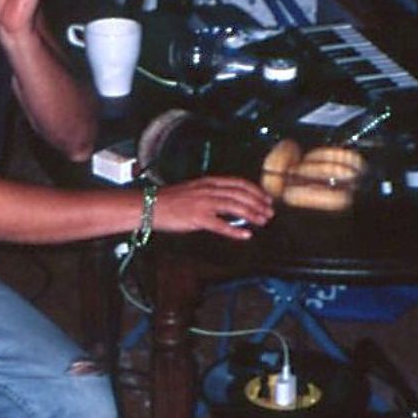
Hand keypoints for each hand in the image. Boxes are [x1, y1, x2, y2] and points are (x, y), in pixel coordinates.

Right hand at [153, 176, 273, 239]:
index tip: (266, 198)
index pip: (238, 183)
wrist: (147, 205)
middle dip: (258, 203)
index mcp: (207, 182)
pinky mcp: (197, 218)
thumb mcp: (192, 191)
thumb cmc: (167, 201)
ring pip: (235, 206)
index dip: (255, 190)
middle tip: (269, 212)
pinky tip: (246, 235)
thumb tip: (228, 205)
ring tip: (262, 222)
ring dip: (252, 214)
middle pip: (240, 194)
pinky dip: (235, 230)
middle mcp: (208, 190)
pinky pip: (221, 224)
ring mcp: (203, 203)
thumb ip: (210, 195)